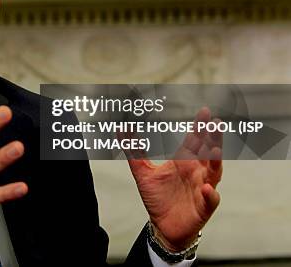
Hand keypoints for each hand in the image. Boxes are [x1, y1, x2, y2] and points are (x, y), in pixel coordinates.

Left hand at [128, 107, 222, 250]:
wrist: (163, 226)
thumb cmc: (157, 198)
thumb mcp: (142, 172)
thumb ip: (134, 151)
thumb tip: (121, 130)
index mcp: (183, 162)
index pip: (194, 141)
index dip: (199, 127)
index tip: (206, 112)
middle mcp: (196, 172)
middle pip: (207, 152)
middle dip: (212, 138)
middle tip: (215, 124)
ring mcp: (202, 188)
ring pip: (214, 172)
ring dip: (216, 162)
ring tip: (216, 151)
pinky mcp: (203, 207)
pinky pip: (210, 199)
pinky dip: (211, 194)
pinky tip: (207, 188)